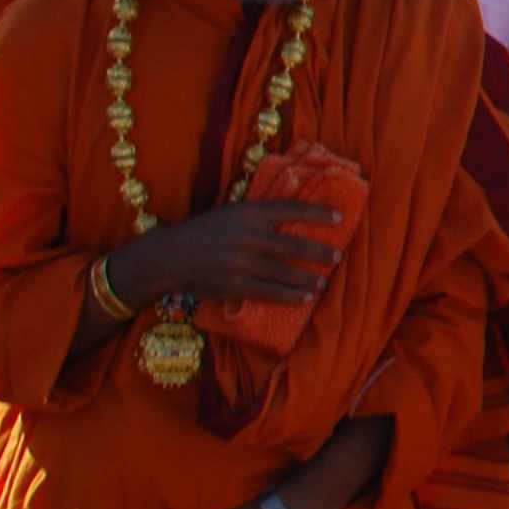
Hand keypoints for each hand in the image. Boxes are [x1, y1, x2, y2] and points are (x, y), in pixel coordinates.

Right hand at [117, 202, 341, 308]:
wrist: (168, 256)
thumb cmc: (202, 232)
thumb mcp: (230, 213)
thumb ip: (258, 216)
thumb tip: (293, 220)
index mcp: (248, 213)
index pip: (292, 209)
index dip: (318, 213)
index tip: (339, 217)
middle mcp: (248, 236)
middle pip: (295, 245)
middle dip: (320, 252)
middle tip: (338, 256)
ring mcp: (242, 262)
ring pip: (285, 272)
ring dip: (309, 278)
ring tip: (324, 281)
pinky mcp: (235, 285)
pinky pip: (270, 292)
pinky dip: (291, 296)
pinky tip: (305, 298)